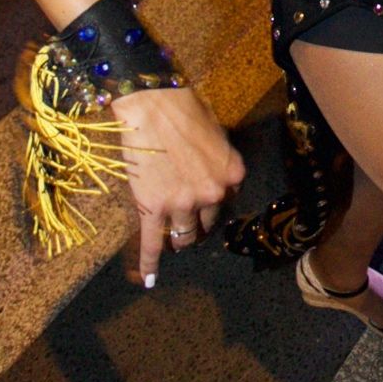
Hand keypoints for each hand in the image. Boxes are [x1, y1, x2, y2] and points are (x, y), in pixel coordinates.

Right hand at [115, 87, 245, 285]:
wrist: (151, 103)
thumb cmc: (183, 107)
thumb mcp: (215, 133)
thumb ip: (219, 159)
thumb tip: (212, 172)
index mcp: (232, 174)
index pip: (227, 199)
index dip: (214, 200)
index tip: (206, 203)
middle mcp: (211, 194)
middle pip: (206, 221)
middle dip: (198, 222)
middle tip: (188, 223)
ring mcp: (181, 204)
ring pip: (182, 236)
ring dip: (179, 240)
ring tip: (175, 243)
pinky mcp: (152, 209)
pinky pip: (152, 244)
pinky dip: (150, 263)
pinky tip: (151, 279)